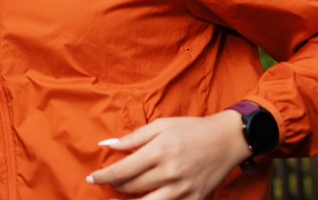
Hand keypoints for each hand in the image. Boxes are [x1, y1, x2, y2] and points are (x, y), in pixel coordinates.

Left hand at [86, 112, 250, 198]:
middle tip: (109, 182)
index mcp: (158, 151)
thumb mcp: (161, 125)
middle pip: (132, 188)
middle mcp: (169, 172)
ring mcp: (183, 189)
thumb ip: (132, 137)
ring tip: (118, 197)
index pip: (122, 170)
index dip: (103, 176)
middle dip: (115, 186)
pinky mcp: (195, 199)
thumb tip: (106, 144)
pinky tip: (146, 198)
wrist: (227, 140)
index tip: (91, 178)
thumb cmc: (191, 128)